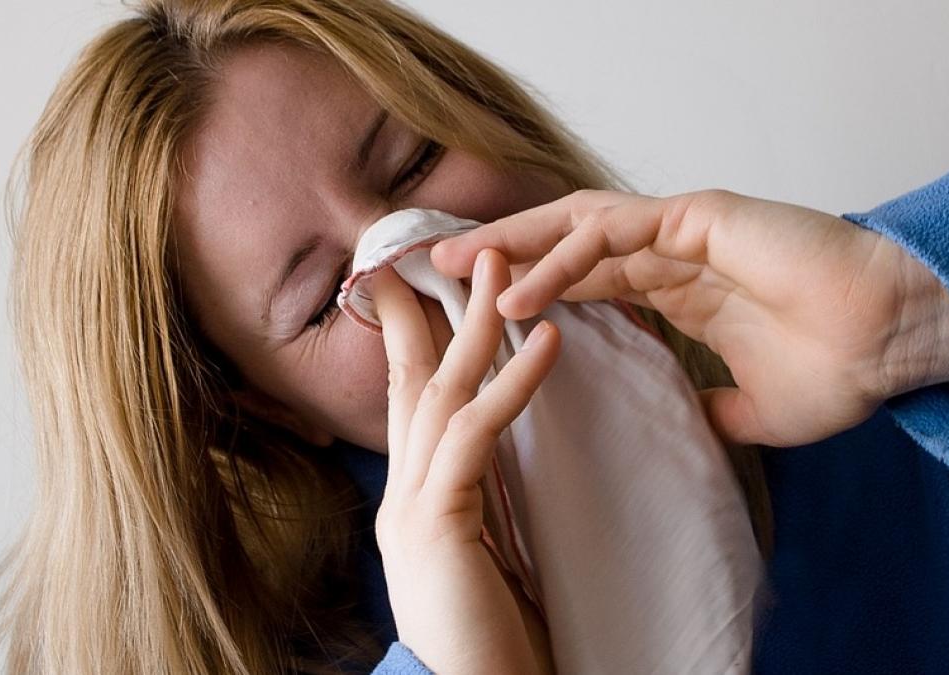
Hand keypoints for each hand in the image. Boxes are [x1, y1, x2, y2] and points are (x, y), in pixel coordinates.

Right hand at [374, 248, 559, 673]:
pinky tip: (548, 342)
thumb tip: (497, 459)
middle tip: (461, 246)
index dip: (418, 332)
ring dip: (473, 322)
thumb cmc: (492, 638)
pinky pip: (476, 436)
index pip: (411, 396)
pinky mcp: (438, 523)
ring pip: (439, 391)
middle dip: (433, 305)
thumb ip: (479, 502)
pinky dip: (512, 384)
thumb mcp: (483, 556)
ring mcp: (410, 505)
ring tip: (502, 265)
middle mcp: (400, 492)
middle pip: (414, 377)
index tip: (433, 279)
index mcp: (413, 497)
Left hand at [430, 189, 948, 446]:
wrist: (897, 342)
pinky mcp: (701, 219)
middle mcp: (672, 253)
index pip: (585, 280)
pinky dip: (563, 258)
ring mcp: (684, 231)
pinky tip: (520, 289)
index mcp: (679, 288)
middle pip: (565, 245)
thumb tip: (696, 425)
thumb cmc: (844, 367)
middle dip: (502, 255)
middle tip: (441, 274)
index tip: (476, 311)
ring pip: (577, 227)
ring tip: (456, 269)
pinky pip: (615, 232)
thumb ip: (717, 409)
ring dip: (514, 247)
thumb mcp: (758, 408)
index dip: (531, 288)